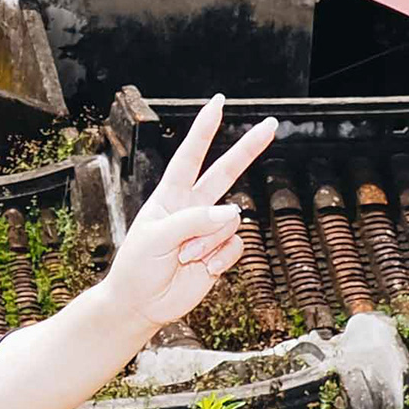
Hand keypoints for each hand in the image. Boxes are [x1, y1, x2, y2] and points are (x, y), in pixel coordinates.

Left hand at [96, 99, 278, 336]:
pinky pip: (236, 246)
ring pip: (230, 221)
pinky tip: (203, 269)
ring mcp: (208, 230)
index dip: (204, 130)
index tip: (218, 104)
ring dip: (208, 242)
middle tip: (271, 125)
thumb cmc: (137, 267)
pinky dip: (220, 259)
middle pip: (226, 172)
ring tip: (185, 257)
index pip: (190, 156)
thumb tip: (233, 212)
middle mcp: (193, 207)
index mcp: (170, 196)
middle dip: (248, 149)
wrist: (141, 304)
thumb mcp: (156, 239)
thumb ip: (192, 221)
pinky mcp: (219, 253)